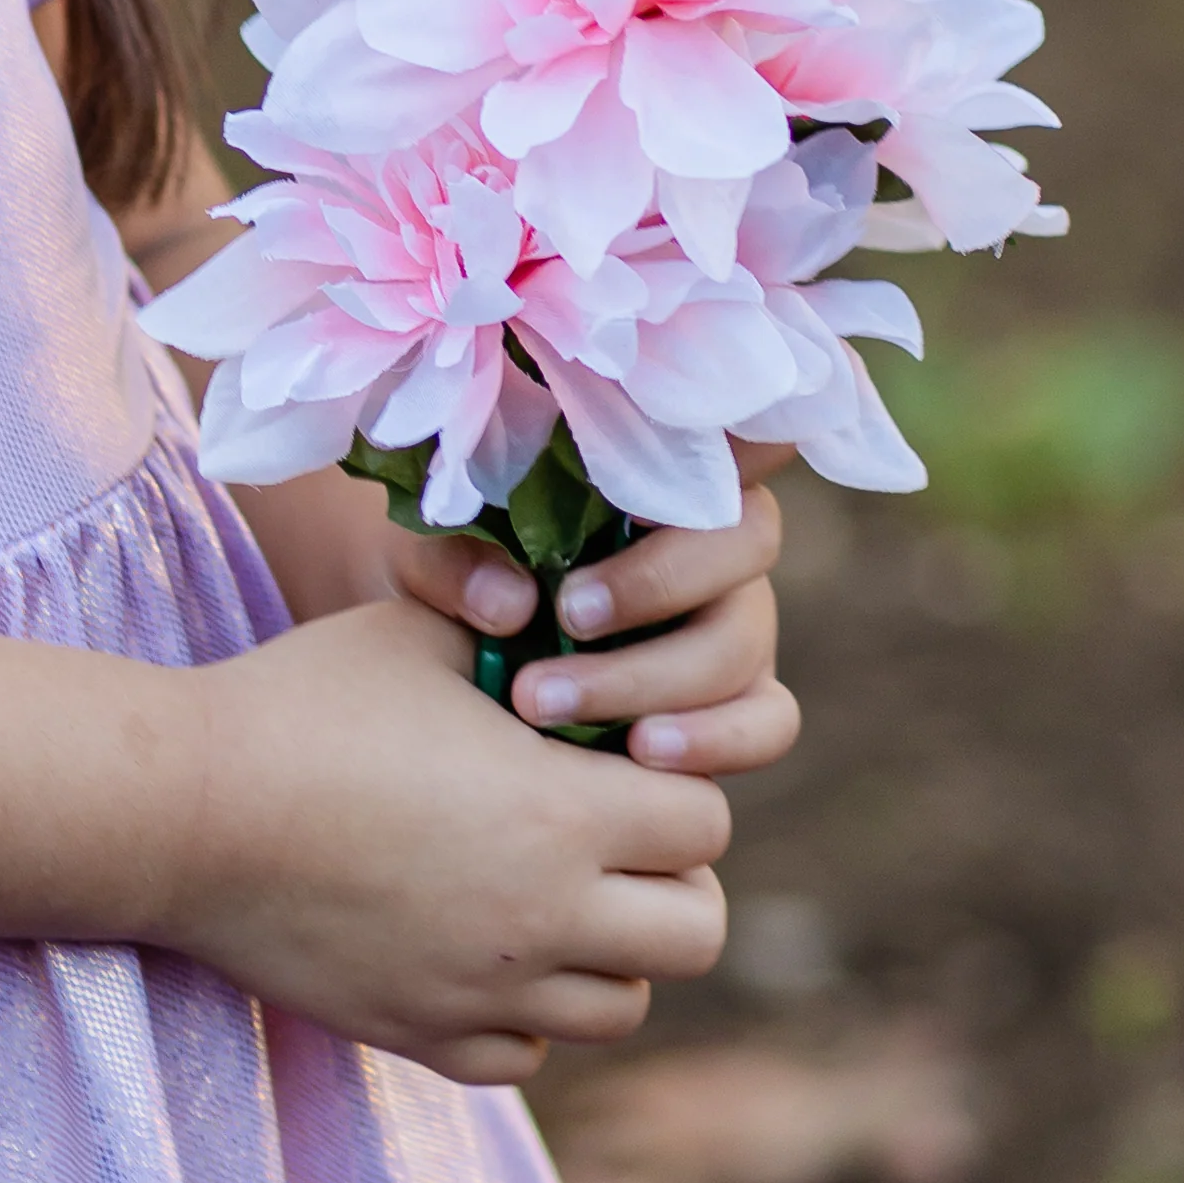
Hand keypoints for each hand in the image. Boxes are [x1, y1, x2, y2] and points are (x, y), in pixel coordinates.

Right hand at [174, 592, 729, 1083]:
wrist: (187, 812)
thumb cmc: (304, 702)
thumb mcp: (424, 639)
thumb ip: (527, 650)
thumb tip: (586, 654)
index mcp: (560, 815)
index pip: (704, 822)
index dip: (675, 781)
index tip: (621, 759)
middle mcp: (544, 921)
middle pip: (696, 933)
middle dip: (671, 878)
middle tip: (609, 835)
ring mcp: (486, 993)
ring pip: (622, 1007)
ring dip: (608, 951)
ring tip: (545, 890)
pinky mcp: (426, 1038)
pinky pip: (528, 1053)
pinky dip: (526, 1011)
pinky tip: (480, 945)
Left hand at [386, 457, 796, 783]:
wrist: (432, 653)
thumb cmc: (441, 571)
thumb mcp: (419, 550)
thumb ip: (453, 562)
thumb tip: (511, 604)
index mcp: (654, 469)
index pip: (730, 432)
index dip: (736, 440)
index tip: (643, 481)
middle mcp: (712, 541)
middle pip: (744, 542)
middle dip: (654, 586)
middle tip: (563, 619)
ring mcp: (733, 622)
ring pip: (743, 644)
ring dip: (652, 679)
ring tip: (551, 704)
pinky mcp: (737, 701)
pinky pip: (764, 722)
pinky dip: (713, 739)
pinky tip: (640, 750)